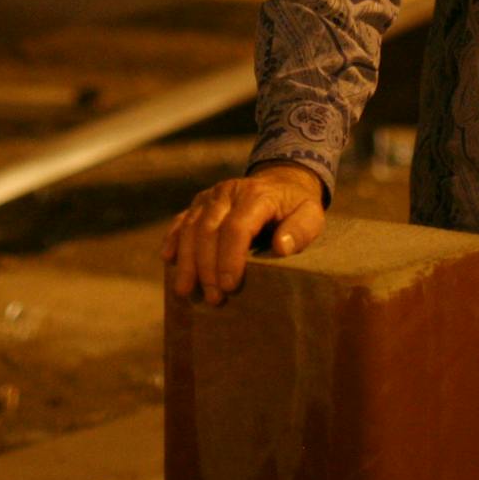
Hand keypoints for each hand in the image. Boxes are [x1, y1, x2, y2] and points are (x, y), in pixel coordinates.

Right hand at [159, 162, 325, 304]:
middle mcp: (229, 192)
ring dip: (187, 260)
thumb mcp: (311, 214)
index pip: (237, 227)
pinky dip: (172, 239)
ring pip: (191, 227)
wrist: (281, 180)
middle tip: (213, 298)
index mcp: (256, 195)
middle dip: (207, 267)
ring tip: (186, 290)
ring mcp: (211, 196)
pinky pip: (182, 219)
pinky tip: (168, 259)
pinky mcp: (200, 201)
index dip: (230, 258)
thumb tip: (281, 248)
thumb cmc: (295, 205)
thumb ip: (300, 230)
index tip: (229, 286)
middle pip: (209, 230)